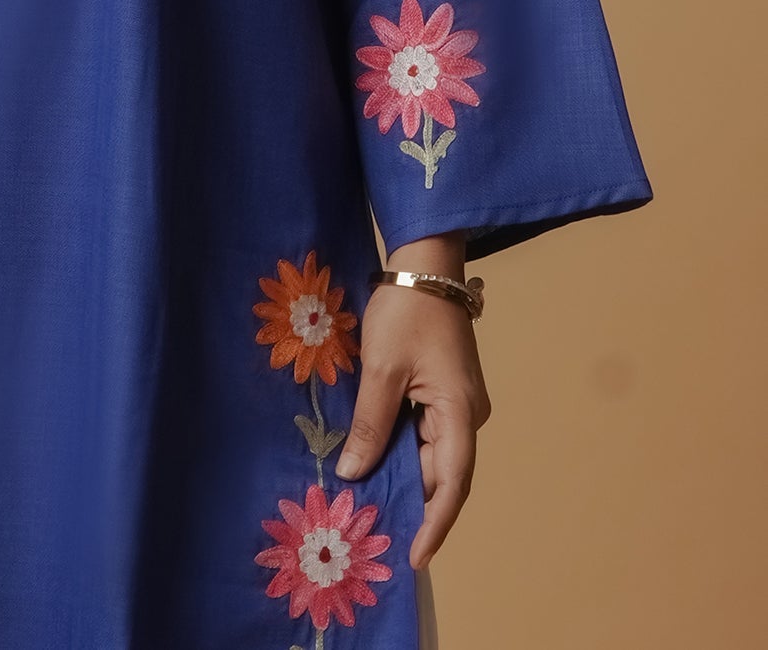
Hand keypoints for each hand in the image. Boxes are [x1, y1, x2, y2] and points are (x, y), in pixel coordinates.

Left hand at [334, 237, 490, 567]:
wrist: (424, 263)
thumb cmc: (406, 312)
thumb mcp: (381, 369)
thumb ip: (371, 424)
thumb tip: (353, 473)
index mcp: (459, 412)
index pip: (451, 484)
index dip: (434, 524)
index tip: (414, 556)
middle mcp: (466, 414)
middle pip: (441, 471)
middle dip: (411, 501)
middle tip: (373, 529)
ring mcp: (456, 401)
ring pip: (430, 452)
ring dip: (403, 473)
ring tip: (368, 500)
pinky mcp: (443, 388)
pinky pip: (425, 430)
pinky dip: (402, 448)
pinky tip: (373, 458)